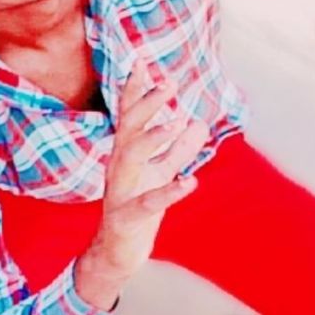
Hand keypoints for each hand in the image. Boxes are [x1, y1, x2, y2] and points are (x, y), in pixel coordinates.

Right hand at [95, 57, 209, 276]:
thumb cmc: (137, 209)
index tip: (142, 61)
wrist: (115, 254)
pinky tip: (190, 182)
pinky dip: (168, 192)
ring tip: (176, 123)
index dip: (134, 90)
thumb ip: (178, 150)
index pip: (128, 116)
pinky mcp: (127, 219)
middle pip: (128, 129)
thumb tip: (198, 122)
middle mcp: (119, 168)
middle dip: (145, 104)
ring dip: (152, 139)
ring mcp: (120, 193)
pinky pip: (147, 203)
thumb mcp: (161, 174)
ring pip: (130, 160)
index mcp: (126, 155)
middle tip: (167, 84)